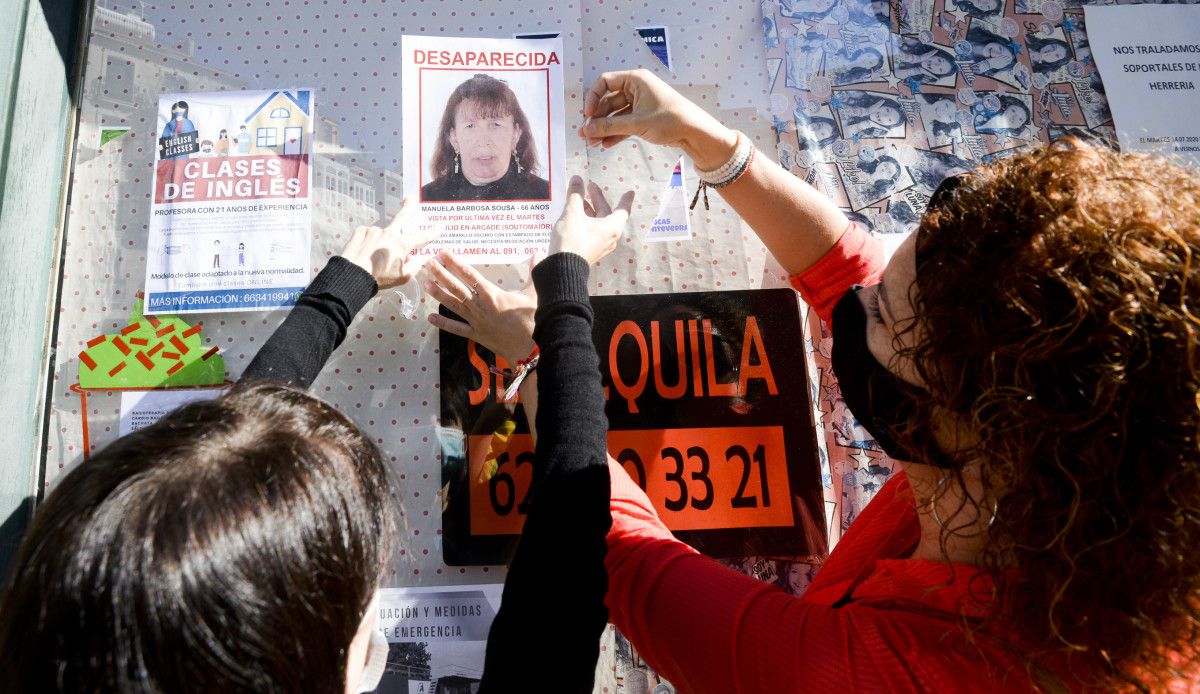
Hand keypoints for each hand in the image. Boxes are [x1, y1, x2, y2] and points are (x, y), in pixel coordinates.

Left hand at [339, 197, 439, 288]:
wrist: (353, 275)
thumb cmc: (380, 278)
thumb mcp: (402, 277)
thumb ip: (414, 266)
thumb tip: (420, 259)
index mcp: (401, 244)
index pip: (421, 236)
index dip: (433, 232)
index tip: (441, 226)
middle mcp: (389, 233)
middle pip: (401, 217)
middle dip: (408, 207)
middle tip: (410, 198)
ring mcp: (374, 230)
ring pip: (382, 233)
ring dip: (382, 240)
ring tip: (374, 254)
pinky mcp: (361, 231)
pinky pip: (368, 235)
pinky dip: (369, 241)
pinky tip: (364, 251)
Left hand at [425, 251, 536, 363]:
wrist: (529, 349)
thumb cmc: (533, 320)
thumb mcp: (534, 293)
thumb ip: (533, 272)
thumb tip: (539, 253)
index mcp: (492, 294)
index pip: (469, 274)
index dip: (455, 263)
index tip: (443, 253)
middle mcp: (480, 306)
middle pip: (456, 287)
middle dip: (441, 274)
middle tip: (428, 264)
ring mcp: (476, 321)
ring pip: (453, 305)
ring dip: (438, 294)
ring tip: (425, 284)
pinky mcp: (476, 335)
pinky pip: (457, 328)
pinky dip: (444, 323)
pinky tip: (430, 318)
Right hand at [551, 176, 634, 264]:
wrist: (561, 268)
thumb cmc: (572, 239)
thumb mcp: (572, 213)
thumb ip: (575, 194)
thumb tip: (577, 179)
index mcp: (611, 227)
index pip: (622, 210)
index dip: (625, 200)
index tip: (629, 192)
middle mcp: (609, 237)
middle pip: (607, 214)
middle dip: (598, 199)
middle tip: (589, 187)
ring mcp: (600, 245)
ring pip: (598, 223)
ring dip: (589, 210)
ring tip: (577, 199)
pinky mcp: (589, 250)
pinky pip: (592, 231)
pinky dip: (586, 220)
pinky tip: (574, 215)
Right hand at [579, 69, 736, 169]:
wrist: (695, 132)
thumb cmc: (670, 119)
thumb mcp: (637, 123)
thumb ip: (609, 126)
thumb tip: (587, 129)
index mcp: (635, 80)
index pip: (605, 82)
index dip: (593, 98)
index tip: (588, 115)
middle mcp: (637, 88)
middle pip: (609, 101)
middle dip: (597, 119)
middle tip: (586, 135)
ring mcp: (641, 104)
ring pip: (616, 115)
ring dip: (604, 128)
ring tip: (593, 143)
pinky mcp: (645, 118)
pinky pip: (625, 123)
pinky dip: (616, 133)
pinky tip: (605, 145)